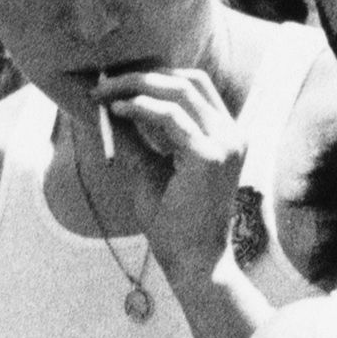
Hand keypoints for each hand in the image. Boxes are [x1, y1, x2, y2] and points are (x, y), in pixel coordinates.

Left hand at [84, 62, 256, 291]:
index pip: (194, 87)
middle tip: (104, 82)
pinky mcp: (210, 156)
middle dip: (142, 75)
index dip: (155, 77)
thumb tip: (109, 104)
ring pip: (179, 90)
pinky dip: (140, 107)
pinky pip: (171, 116)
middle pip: (189, 80)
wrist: (193, 262)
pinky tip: (116, 110)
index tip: (116, 82)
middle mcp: (232, 135)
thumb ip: (136, 137)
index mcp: (225, 136)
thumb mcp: (150, 170)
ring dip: (136, 86)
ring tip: (104, 94)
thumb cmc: (174, 224)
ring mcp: (225, 143)